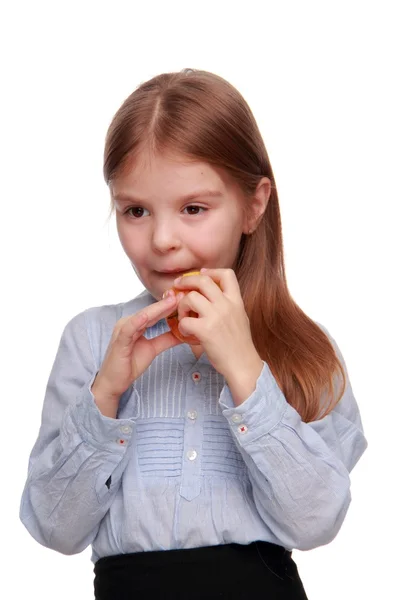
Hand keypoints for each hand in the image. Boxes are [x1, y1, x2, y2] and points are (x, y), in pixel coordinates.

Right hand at [92, 292, 182, 415]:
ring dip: (157, 308)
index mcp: (135, 324)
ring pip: (142, 316)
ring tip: (172, 300)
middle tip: (182, 293)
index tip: (185, 298)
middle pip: (150, 311)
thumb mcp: (153, 349)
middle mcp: (128, 323)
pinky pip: (130, 328)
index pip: (155, 312)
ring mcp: (123, 330)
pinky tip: (149, 314)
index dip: (169, 305)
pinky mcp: (120, 340)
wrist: (113, 383)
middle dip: (166, 302)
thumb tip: (184, 333)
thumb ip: (166, 339)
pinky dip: (139, 320)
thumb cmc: (129, 364)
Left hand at [173, 268, 260, 378]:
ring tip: (184, 317)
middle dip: (187, 281)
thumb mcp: (240, 318)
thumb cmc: (240, 345)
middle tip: (178, 286)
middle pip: (203, 280)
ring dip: (182, 307)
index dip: (211, 271)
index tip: (202, 274)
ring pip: (190, 298)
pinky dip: (181, 327)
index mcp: (237, 301)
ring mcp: (216, 317)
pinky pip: (184, 321)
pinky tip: (187, 333)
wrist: (244, 365)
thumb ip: (228, 305)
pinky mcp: (206, 330)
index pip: (227, 274)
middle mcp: (227, 305)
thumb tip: (213, 295)